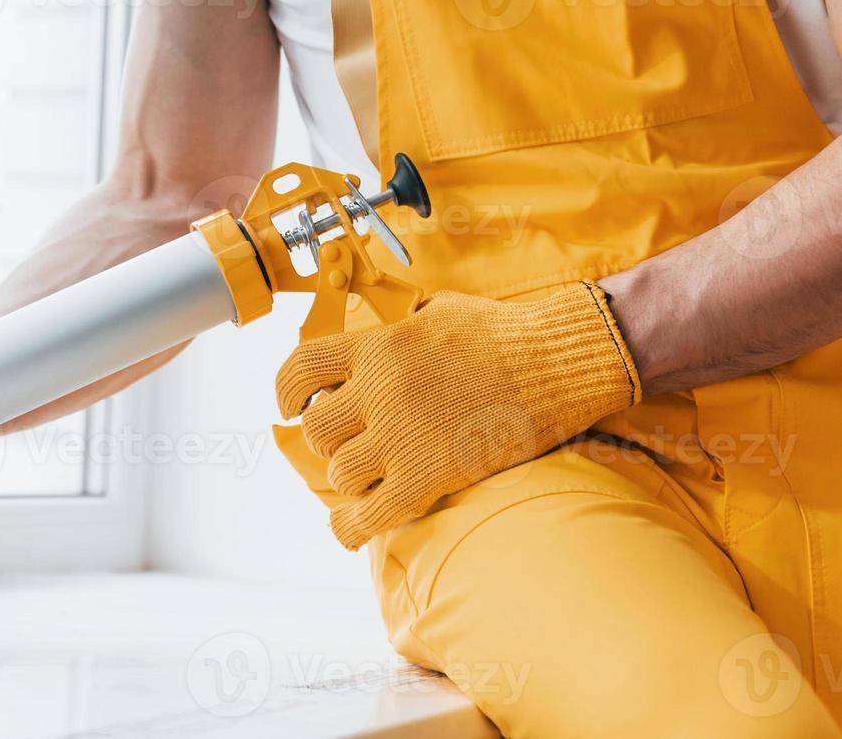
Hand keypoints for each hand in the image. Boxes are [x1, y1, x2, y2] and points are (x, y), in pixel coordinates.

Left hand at [275, 284, 639, 548]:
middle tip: (351, 443)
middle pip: (316, 430)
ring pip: (339, 474)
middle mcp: (380, 391)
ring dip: (350, 479)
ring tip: (372, 476)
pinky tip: (351, 527)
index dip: (284, 391)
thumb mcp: (438, 312)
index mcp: (378, 347)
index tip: (287, 406)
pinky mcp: (428, 476)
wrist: (556, 362)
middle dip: (327, 440)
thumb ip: (401, 327)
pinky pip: (368, 516)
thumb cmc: (505, 333)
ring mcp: (401, 436)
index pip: (301, 369)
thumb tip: (386, 331)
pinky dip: (351, 528)